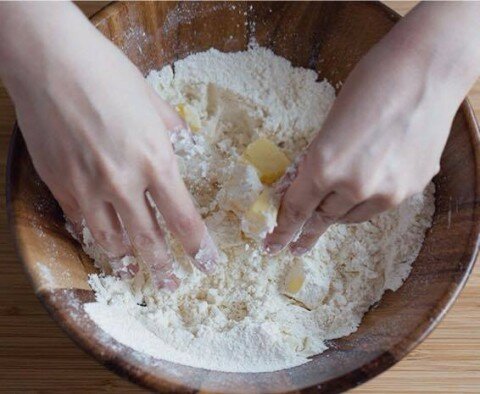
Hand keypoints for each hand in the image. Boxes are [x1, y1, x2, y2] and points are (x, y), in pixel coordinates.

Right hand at [0, 3, 217, 288]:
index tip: (206, 264)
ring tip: (133, 273)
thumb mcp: (152, 101)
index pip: (183, 218)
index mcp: (155, 160)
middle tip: (171, 287)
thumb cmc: (106, 74)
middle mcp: (124, 183)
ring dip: (124, 260)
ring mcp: (88, 187)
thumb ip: (171, 129)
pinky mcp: (59, 185)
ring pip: (110, 240)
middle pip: (148, 240)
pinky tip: (98, 241)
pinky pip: (79, 222)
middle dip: (163, 268)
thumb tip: (181, 141)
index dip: (197, 247)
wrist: (50, 61)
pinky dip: (91, 235)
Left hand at [266, 2, 479, 255]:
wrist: (428, 71)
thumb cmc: (371, 84)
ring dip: (337, 214)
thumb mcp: (329, 125)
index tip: (274, 244)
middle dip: (307, 232)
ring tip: (329, 213)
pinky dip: (365, 201)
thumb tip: (304, 185)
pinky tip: (364, 189)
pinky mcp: (411, 189)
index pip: (297, 208)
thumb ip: (316, 161)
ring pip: (351, 216)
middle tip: (295, 247)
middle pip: (323, 218)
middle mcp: (355, 187)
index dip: (283, 228)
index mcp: (325, 166)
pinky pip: (378, 205)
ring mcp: (387, 192)